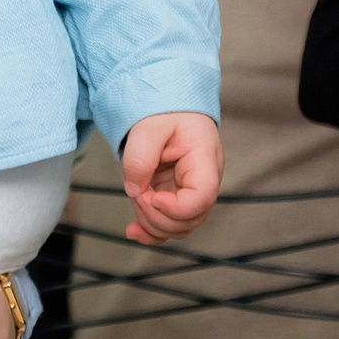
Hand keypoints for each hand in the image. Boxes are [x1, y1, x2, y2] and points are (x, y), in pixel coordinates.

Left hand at [119, 111, 221, 243]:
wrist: (168, 107)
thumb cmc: (165, 111)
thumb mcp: (148, 126)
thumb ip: (140, 157)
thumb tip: (135, 191)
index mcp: (204, 159)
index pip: (202, 197)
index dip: (175, 208)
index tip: (151, 196)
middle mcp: (204, 180)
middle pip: (191, 219)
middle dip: (157, 216)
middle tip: (137, 193)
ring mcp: (191, 192)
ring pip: (180, 227)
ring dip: (152, 225)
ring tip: (135, 201)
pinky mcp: (176, 197)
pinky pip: (170, 224)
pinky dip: (151, 232)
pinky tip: (133, 231)